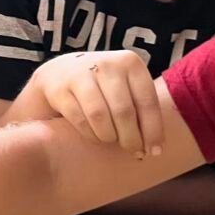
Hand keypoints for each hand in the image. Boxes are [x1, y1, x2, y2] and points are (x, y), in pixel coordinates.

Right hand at [34, 51, 162, 154]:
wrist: (59, 73)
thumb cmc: (103, 86)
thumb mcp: (125, 86)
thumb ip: (140, 108)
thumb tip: (155, 148)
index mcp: (130, 62)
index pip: (147, 101)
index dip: (153, 130)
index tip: (155, 151)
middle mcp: (106, 65)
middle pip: (124, 111)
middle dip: (131, 138)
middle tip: (134, 152)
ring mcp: (80, 75)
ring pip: (100, 116)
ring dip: (109, 136)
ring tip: (112, 141)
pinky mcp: (59, 89)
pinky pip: (79, 120)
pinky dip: (90, 134)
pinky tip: (95, 137)